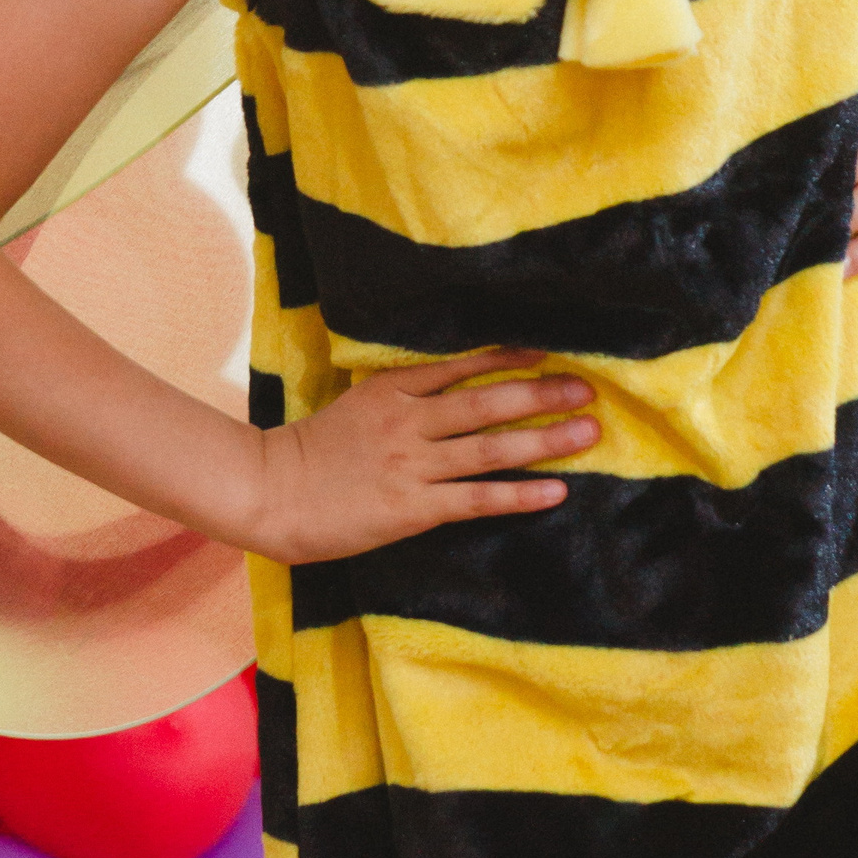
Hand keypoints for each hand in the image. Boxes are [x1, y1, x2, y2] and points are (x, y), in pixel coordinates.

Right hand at [249, 346, 598, 564]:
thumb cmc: (311, 452)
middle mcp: (409, 420)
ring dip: (545, 439)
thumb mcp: (355, 405)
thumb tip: (447, 388)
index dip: (507, 357)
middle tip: (587, 388)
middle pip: (488, 402)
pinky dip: (519, 494)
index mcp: (393, 389)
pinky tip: (556, 491)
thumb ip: (400, 396)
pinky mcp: (413, 507)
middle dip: (542, 394)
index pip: (461, 367)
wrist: (270, 492)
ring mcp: (413, 464)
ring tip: (587, 431)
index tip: (547, 349)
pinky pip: (477, 498)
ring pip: (491, 447)